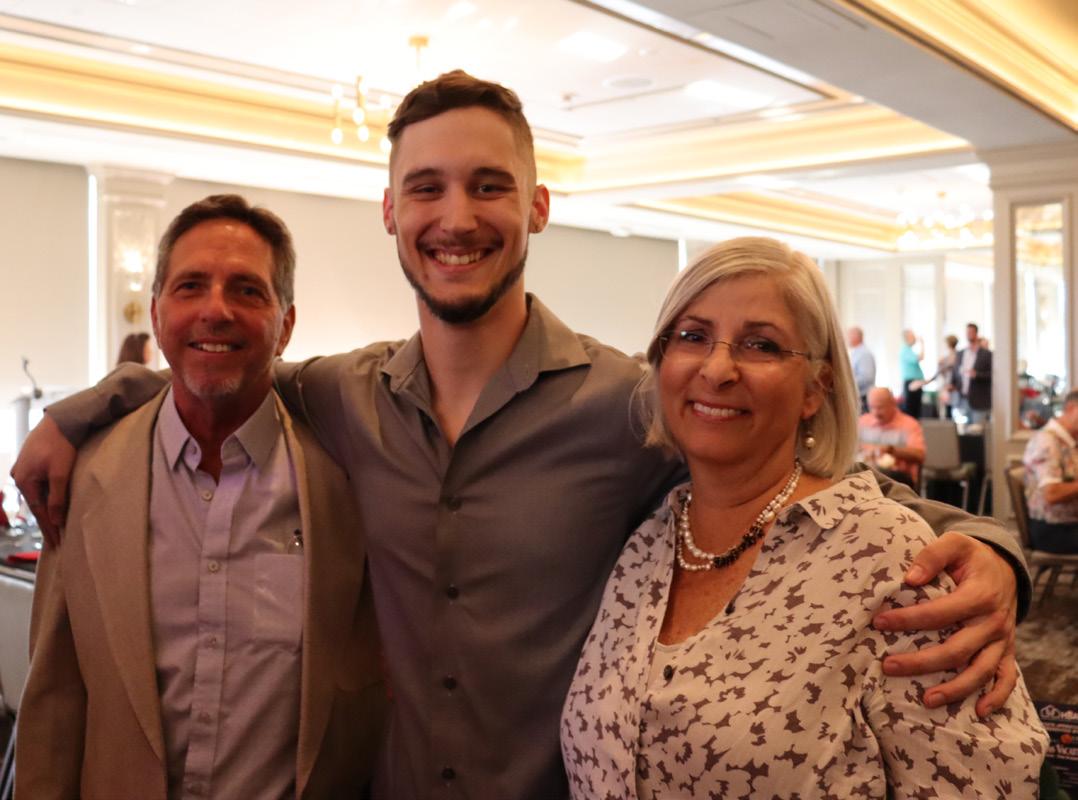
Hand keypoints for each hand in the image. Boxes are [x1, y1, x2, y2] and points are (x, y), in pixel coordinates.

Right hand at [10, 415, 75, 546]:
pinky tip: (52, 501)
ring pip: (37, 494)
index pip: (38, 511)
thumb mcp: (60, 474)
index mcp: (24, 481)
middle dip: (46, 521)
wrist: (61, 420)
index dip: (48, 528)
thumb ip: (57, 498)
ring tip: (56, 523)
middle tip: (57, 539)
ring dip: (46, 507)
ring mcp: (23, 467)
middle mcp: (19, 476)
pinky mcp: (31, 461)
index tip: (57, 543)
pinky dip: (46, 494)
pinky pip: (39, 483)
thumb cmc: (61, 445)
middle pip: (35, 504)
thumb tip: (55, 521)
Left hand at [872, 532, 1016, 716]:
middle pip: (957, 650)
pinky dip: (996, 698)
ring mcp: (1002, 640)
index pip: (940, 613)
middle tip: (888, 666)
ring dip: (955, 689)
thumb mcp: (955, 543)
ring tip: (926, 700)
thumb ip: (932, 556)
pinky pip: (1006, 679)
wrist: (1005, 567)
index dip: (908, 619)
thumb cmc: (971, 557)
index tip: (879, 623)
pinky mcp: (1007, 651)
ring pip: (980, 671)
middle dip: (921, 662)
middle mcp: (993, 622)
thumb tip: (909, 578)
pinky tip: (978, 712)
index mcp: (979, 595)